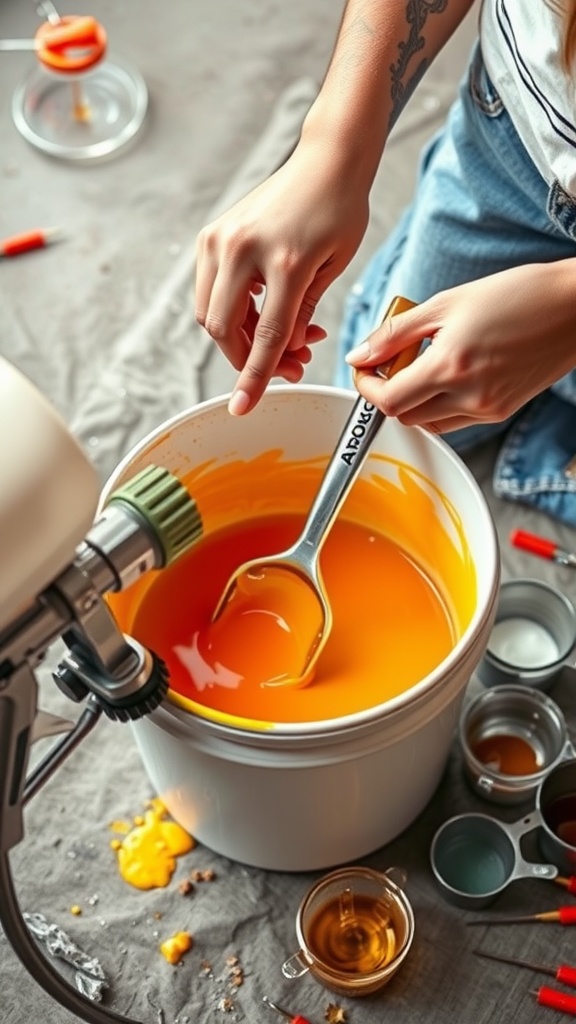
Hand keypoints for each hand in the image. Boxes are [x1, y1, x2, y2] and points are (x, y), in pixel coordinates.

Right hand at [195, 136, 369, 413]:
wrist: (325, 160)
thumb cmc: (339, 210)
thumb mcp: (333, 268)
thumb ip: (303, 314)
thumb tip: (283, 354)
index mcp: (283, 261)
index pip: (264, 336)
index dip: (255, 379)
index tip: (243, 408)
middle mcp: (242, 249)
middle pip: (224, 329)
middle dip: (250, 359)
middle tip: (291, 364)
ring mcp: (220, 240)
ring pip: (211, 314)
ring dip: (241, 337)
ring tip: (286, 333)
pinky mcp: (211, 236)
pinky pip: (210, 291)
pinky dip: (233, 311)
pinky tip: (266, 307)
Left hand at [346, 263, 575, 433]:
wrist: (573, 308)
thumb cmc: (515, 295)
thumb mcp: (446, 304)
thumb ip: (396, 333)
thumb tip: (359, 354)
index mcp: (450, 366)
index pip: (388, 400)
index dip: (366, 387)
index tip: (364, 368)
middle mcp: (468, 396)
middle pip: (404, 415)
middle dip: (389, 391)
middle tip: (392, 360)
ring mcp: (487, 409)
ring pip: (428, 421)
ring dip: (415, 399)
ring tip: (424, 362)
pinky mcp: (501, 412)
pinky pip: (455, 419)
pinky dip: (441, 402)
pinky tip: (450, 370)